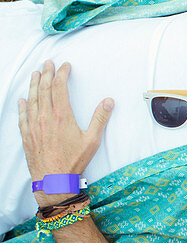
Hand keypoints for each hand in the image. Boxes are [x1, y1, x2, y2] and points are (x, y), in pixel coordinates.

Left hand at [17, 61, 112, 206]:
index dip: (62, 74)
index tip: (65, 66)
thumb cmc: (73, 161)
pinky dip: (22, 105)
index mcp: (61, 115)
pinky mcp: (27, 135)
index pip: (59, 87)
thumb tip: (108, 101)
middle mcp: (45, 117)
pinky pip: (22, 116)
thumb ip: (100, 118)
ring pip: (32, 99)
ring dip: (33, 85)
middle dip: (46, 74)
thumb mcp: (92, 140)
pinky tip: (23, 100)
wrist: (53, 179)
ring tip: (35, 74)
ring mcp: (33, 125)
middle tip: (48, 63)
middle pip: (44, 89)